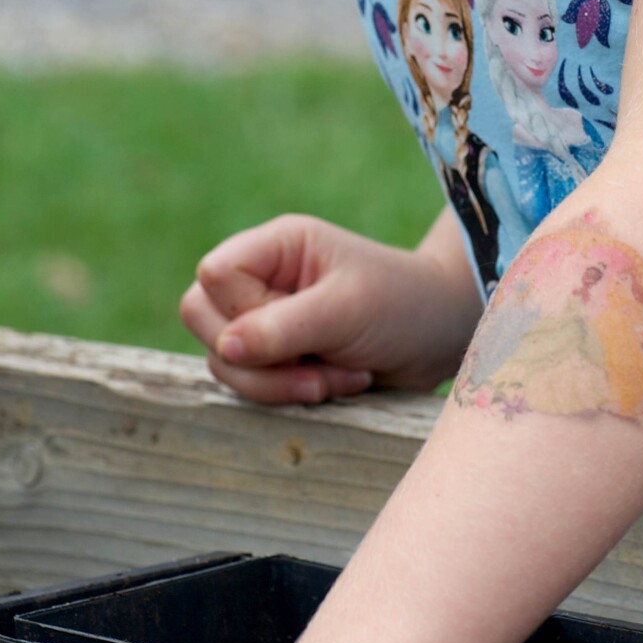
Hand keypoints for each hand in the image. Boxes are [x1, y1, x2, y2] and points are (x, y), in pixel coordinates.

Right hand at [180, 213, 479, 404]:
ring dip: (279, 384)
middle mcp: (261, 278)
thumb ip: (282, 327)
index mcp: (276, 246)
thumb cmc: (402, 306)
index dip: (243, 311)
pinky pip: (246, 383)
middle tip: (316, 370)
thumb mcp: (346, 311)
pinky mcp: (273, 356)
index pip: (214, 275)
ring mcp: (263, 318)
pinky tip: (336, 383)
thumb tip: (225, 349)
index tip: (297, 328)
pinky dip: (286, 395)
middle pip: (201, 317)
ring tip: (338, 378)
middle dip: (257, 360)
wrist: (440, 338)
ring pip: (221, 360)